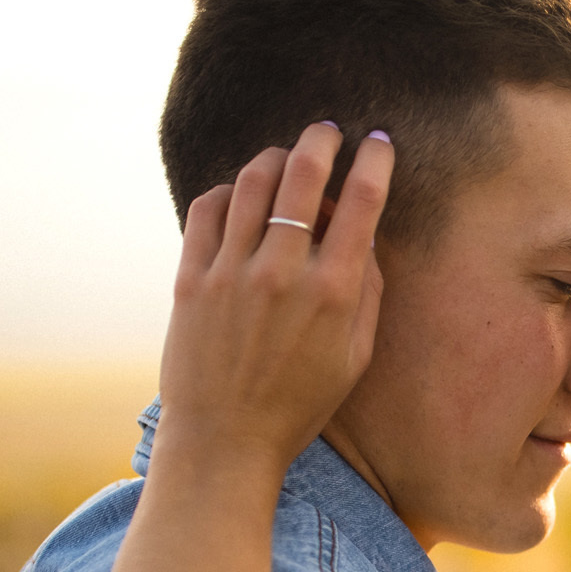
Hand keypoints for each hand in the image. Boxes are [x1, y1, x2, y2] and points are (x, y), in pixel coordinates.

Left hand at [155, 121, 395, 479]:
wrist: (225, 441)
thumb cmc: (299, 405)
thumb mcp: (354, 357)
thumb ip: (365, 292)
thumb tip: (363, 235)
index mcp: (332, 293)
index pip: (360, 203)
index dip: (374, 162)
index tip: (379, 142)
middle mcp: (282, 273)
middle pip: (303, 175)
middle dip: (322, 140)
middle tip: (329, 130)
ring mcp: (231, 272)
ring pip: (252, 181)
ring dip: (274, 158)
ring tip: (285, 159)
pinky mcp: (191, 278)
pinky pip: (208, 209)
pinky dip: (228, 190)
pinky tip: (239, 196)